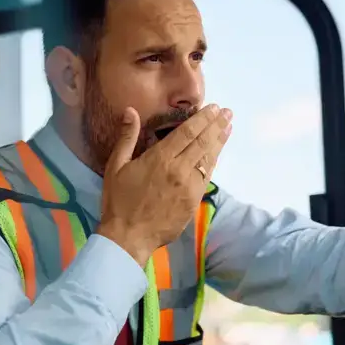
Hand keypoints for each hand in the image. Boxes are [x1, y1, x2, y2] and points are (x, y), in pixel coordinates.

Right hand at [97, 104, 232, 265]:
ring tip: (228, 127)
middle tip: (227, 113)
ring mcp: (189, 186)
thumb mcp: (116, 166)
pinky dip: (213, 162)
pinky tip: (216, 154)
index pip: (188, 132)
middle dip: (216, 125)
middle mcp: (179, 169)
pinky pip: (207, 177)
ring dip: (219, 141)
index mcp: (160, 158)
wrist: (129, 236)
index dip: (203, 118)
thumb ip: (127, 137)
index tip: (214, 108)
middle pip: (203, 142)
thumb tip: (131, 111)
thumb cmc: (118, 201)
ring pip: (209, 159)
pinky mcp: (193, 201)